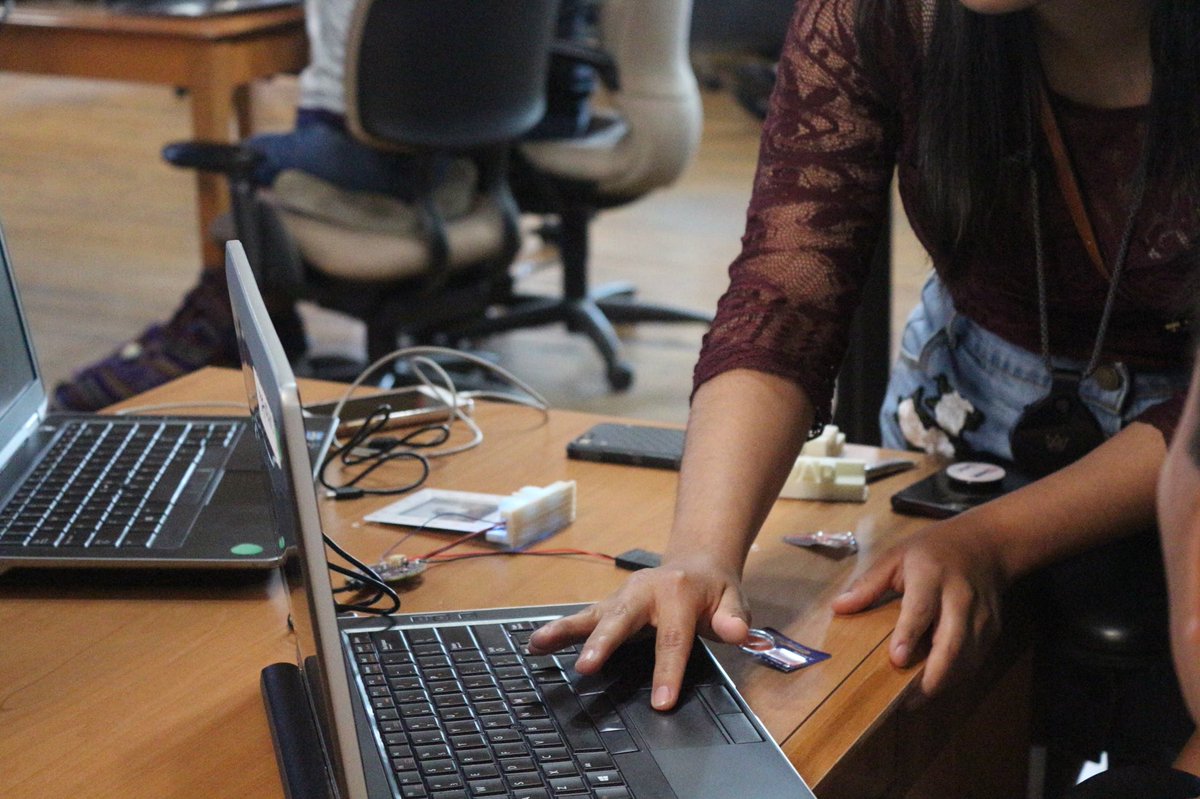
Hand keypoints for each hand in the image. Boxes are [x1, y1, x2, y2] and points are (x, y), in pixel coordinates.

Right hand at [528, 554, 750, 709]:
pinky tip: (535, 642)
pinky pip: (582, 617)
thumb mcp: (734, 600)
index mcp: (677, 592)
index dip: (668, 671)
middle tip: (586, 667)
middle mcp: (644, 591)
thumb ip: (734, 618)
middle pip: (621, 621)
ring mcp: (622, 597)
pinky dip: (558, 629)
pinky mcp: (609, 605)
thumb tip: (735, 632)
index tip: (661, 702)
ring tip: (539, 644)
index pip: (673, 638)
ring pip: (592, 614)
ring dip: (565, 631)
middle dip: (603, 644)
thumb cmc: (713, 591)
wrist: (696, 563)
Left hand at [831, 521, 1006, 699]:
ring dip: (942, 683)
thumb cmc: (932, 550)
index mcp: (932, 575)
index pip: (921, 609)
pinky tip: (932, 686)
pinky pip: (973, 661)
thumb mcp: (896, 557)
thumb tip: (838, 607)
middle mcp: (960, 598)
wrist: (986, 544)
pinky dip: (954, 678)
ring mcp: (981, 617)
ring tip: (913, 700)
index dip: (909, 635)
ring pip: (966, 659)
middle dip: (931, 676)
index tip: (897, 660)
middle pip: (952, 643)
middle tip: (905, 701)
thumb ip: (869, 584)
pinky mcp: (992, 631)